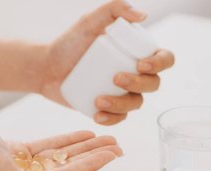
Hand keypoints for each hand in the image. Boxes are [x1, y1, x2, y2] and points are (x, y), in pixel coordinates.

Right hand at [0, 118, 121, 170]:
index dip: (92, 164)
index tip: (112, 154)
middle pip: (70, 166)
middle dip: (94, 156)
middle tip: (117, 146)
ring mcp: (24, 166)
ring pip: (62, 156)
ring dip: (84, 147)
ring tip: (105, 139)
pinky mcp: (20, 153)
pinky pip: (49, 146)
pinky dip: (66, 141)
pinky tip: (81, 135)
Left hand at [42, 0, 173, 124]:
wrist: (47, 68)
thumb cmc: (69, 43)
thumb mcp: (88, 21)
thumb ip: (113, 8)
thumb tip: (142, 15)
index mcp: (136, 53)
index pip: (163, 58)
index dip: (160, 63)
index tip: (141, 64)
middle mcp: (134, 73)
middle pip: (152, 84)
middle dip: (139, 84)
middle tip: (115, 78)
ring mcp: (122, 93)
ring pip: (136, 104)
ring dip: (121, 105)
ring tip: (98, 100)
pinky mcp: (109, 108)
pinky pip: (119, 118)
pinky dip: (111, 119)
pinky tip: (97, 116)